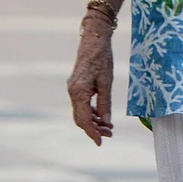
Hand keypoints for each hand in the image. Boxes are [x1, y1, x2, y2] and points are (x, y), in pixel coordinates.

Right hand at [68, 15, 115, 143]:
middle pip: (81, 119)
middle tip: (110, 133)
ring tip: (109, 126)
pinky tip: (102, 115)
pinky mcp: (76, 85)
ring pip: (81, 112)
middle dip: (94, 129)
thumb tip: (106, 122)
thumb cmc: (102, 58)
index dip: (92, 133)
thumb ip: (105, 103)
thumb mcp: (107, 82)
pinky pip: (82, 104)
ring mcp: (73, 89)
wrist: (94, 38)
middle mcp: (72, 92)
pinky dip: (91, 112)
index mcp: (79, 93)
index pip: (84, 120)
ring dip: (94, 121)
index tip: (100, 143)